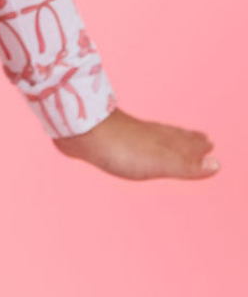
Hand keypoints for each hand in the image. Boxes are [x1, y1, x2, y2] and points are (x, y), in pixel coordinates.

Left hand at [53, 107, 220, 180]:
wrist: (80, 131)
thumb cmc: (121, 148)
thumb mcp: (161, 162)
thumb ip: (187, 165)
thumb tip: (216, 165)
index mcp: (161, 140)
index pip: (185, 142)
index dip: (197, 146)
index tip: (209, 143)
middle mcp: (147, 135)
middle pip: (172, 137)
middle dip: (186, 140)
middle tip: (201, 138)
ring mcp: (128, 135)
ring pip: (153, 137)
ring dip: (166, 140)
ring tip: (172, 139)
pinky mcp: (109, 140)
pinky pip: (132, 142)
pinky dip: (141, 142)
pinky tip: (131, 144)